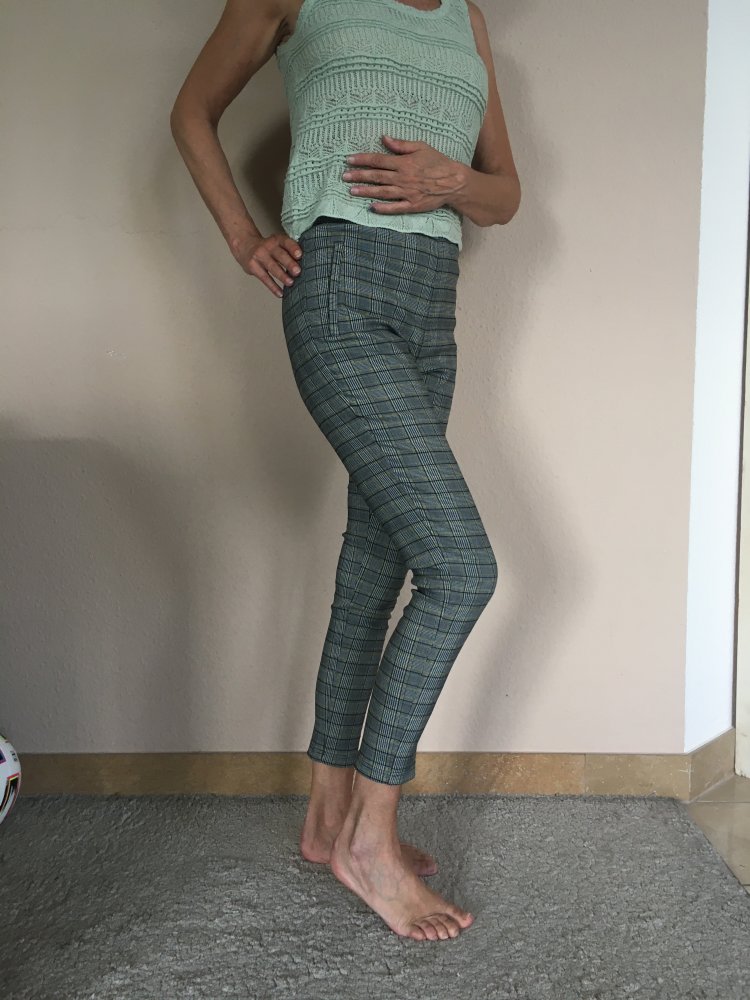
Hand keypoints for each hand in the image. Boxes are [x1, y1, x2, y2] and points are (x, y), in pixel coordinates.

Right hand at [230, 230, 302, 298]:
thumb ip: (288, 251)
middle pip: (280, 255)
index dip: (293, 248)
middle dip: (289, 263)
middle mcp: (267, 247)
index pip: (286, 242)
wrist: (244, 245)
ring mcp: (259, 257)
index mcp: (276, 239)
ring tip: (291, 283)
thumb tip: (306, 264)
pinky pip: (264, 278)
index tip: (299, 255)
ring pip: (272, 267)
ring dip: (282, 276)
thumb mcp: (276, 243)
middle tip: (297, 271)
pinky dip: (273, 287)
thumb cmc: (266, 247)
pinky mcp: (253, 267)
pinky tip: (280, 293)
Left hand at [342, 134, 460, 214]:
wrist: (454, 181)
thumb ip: (401, 145)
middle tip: (344, 177)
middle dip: (359, 176)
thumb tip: (384, 138)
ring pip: (382, 192)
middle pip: (376, 176)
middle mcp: (403, 178)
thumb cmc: (438, 162)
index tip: (349, 160)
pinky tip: (372, 207)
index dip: (362, 160)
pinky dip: (383, 208)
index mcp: (404, 163)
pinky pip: (395, 208)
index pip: (378, 160)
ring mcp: (407, 193)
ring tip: (352, 191)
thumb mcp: (421, 147)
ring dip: (366, 191)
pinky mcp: (413, 205)